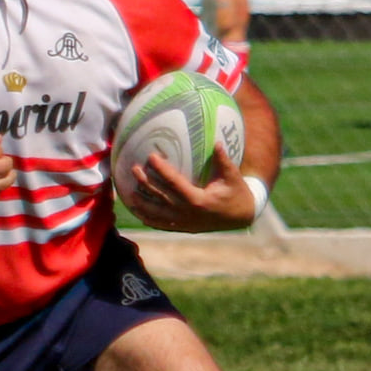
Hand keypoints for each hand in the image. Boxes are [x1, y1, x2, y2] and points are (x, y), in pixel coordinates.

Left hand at [123, 146, 255, 232]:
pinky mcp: (184, 228)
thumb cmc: (237, 193)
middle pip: (161, 197)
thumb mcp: (233, 177)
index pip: (174, 183)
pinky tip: (138, 213)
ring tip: (128, 193)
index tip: (151, 157)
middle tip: (134, 169)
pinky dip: (149, 220)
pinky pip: (162, 225)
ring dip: (142, 204)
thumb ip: (223, 160)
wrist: (242, 218)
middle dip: (146, 183)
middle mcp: (188, 213)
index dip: (162, 169)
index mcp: (199, 200)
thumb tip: (217, 142)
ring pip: (157, 214)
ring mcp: (184, 223)